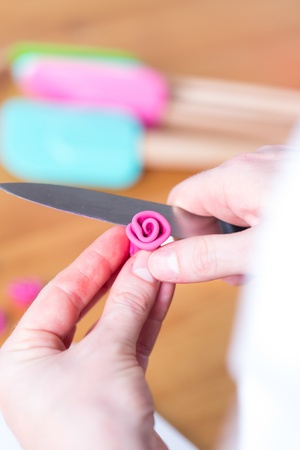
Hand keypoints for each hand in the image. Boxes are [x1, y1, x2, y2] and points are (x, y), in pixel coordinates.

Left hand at [0, 226, 173, 449]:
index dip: (94, 261)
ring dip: (137, 292)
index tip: (119, 237)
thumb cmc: (93, 438)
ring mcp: (81, 379)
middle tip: (140, 245)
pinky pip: (128, 342)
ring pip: (112, 322)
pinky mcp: (111, 388)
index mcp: (23, 358)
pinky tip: (161, 291)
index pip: (61, 293)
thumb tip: (143, 266)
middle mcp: (47, 368)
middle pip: (87, 306)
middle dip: (117, 274)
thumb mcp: (109, 355)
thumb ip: (127, 305)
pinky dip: (146, 317)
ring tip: (157, 262)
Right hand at [148, 145, 287, 283]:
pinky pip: (258, 206)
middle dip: (216, 245)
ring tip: (264, 262)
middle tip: (239, 271)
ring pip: (234, 211)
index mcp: (233, 176)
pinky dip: (260, 230)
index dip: (179, 236)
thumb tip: (158, 262)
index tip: (192, 264)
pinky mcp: (286, 181)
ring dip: (240, 241)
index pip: (179, 202)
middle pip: (207, 210)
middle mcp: (249, 166)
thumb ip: (208, 258)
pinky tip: (278, 247)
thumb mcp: (258, 251)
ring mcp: (270, 171)